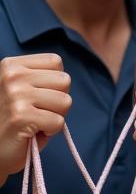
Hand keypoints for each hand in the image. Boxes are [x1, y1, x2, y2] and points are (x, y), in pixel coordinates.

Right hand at [0, 54, 72, 180]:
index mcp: (11, 65)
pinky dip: (51, 131)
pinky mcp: (21, 116)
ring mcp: (15, 95)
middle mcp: (11, 76)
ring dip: (55, 116)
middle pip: (64, 80)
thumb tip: (65, 78)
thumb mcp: (25, 88)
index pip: (55, 62)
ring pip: (65, 101)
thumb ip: (43, 77)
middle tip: (37, 111)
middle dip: (57, 100)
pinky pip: (59, 121)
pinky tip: (33, 131)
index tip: (37, 96)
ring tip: (35, 121)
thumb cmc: (15, 119)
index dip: (54, 83)